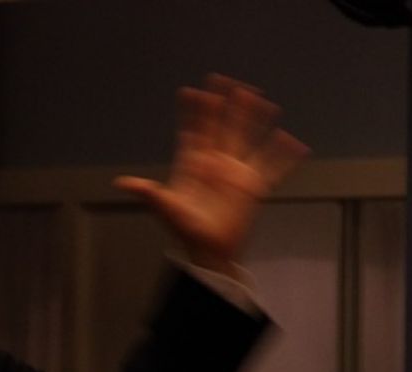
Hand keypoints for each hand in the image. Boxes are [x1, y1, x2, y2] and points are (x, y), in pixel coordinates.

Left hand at [114, 74, 308, 275]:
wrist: (209, 250)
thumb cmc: (186, 230)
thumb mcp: (165, 208)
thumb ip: (147, 192)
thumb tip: (121, 183)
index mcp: (193, 165)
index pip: (194, 132)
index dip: (192, 112)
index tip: (191, 91)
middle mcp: (215, 164)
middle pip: (222, 127)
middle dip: (225, 105)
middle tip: (227, 81)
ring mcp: (235, 173)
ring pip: (246, 138)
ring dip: (252, 119)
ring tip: (258, 97)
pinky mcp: (253, 187)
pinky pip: (271, 168)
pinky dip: (282, 156)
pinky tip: (290, 140)